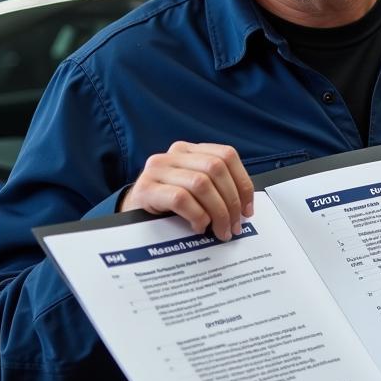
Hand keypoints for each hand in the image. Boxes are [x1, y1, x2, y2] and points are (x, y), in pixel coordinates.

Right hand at [119, 141, 253, 240]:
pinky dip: (196, 216)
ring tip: (219, 231)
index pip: (227, 155)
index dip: (243, 183)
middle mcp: (174, 154)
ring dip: (217, 212)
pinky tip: (198, 227)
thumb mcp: (196, 190)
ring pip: (201, 183)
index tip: (248, 209)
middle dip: (231, 202)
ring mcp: (158, 169)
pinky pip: (180, 198)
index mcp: (191, 150)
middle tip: (234, 226)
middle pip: (216, 168)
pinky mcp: (145, 189)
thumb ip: (217, 189)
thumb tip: (245, 208)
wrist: (132, 213)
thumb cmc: (169, 204)